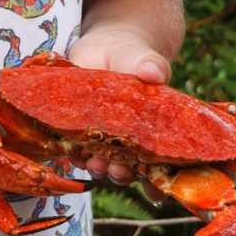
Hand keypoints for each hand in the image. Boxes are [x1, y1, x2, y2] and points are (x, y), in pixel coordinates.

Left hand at [67, 33, 167, 195]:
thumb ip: (150, 65)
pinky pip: (76, 150)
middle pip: (130, 170)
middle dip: (124, 174)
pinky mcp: (77, 131)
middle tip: (119, 170)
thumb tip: (155, 71)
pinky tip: (73, 153)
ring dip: (99, 167)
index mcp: (154, 133)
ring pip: (102, 164)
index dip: (160, 181)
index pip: (162, 166)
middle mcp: (130, 143)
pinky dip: (75, 154)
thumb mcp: (143, 60)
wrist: (104, 50)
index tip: (156, 186)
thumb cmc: (132, 58)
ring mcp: (103, 139)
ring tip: (95, 163)